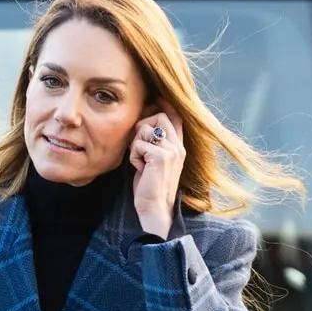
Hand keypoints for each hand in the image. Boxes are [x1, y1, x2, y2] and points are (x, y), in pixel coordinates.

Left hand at [130, 101, 184, 238]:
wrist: (154, 208)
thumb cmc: (149, 186)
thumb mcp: (153, 161)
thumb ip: (153, 143)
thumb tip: (142, 122)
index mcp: (178, 146)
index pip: (175, 116)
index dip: (163, 106)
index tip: (153, 102)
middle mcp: (178, 146)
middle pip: (159, 116)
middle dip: (141, 128)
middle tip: (138, 147)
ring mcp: (172, 151)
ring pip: (145, 129)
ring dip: (135, 144)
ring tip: (140, 161)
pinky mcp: (161, 157)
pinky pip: (138, 144)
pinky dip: (133, 156)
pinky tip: (139, 169)